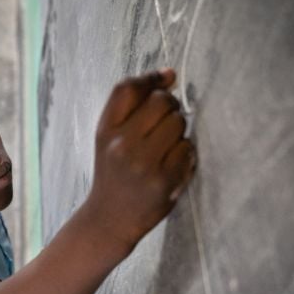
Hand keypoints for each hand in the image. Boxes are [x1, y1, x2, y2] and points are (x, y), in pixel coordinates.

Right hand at [84, 68, 196, 249]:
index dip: (152, 78)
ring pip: (178, 123)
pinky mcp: (164, 180)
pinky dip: (185, 154)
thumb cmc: (114, 173)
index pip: (128, 88)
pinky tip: (172, 165)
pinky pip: (188, 149)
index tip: (166, 79)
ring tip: (165, 147)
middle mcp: (121, 145)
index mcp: (106, 130)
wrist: (109, 219)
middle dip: (171, 107)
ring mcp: (143, 163)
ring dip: (179, 131)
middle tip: (166, 122)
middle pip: (161, 102)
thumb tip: (169, 74)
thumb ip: (134, 107)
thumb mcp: (109, 138)